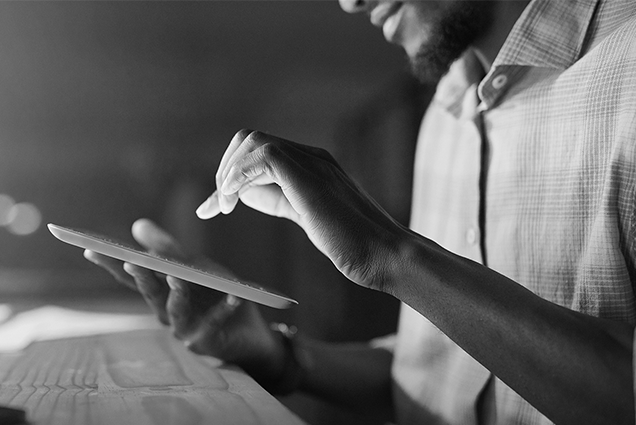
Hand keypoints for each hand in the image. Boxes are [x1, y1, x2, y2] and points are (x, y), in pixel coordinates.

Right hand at [83, 218, 285, 382]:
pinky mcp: (204, 342)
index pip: (131, 276)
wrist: (249, 330)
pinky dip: (223, 309)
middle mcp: (164, 312)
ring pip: (174, 310)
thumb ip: (169, 249)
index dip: (111, 264)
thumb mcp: (197, 266)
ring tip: (176, 278)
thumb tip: (137, 224)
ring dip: (175, 293)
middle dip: (139, 277)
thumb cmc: (217, 295)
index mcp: (160, 292)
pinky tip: (233, 297)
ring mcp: (183, 328)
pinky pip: (213, 323)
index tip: (90, 248)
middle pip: (148, 293)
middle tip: (131, 261)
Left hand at [195, 129, 407, 290]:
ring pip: (253, 141)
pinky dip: (239, 175)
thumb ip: (280, 200)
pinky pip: (263, 155)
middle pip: (251, 139)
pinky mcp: (310, 176)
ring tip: (224, 205)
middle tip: (220, 204)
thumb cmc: (352, 244)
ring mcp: (313, 162)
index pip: (259, 151)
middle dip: (225, 169)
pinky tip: (231, 198)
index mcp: (312, 164)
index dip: (231, 175)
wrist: (385, 255)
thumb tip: (244, 193)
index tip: (215, 206)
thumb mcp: (306, 216)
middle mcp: (312, 156)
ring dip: (228, 172)